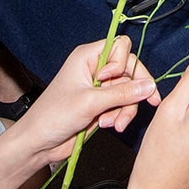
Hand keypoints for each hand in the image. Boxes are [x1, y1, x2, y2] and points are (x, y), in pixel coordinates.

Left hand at [16, 36, 161, 164]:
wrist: (39, 142)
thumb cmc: (53, 116)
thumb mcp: (90, 102)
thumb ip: (122, 93)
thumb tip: (149, 86)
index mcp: (87, 57)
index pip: (121, 46)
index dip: (123, 62)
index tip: (112, 79)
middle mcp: (96, 69)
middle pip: (130, 70)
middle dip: (132, 91)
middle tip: (145, 103)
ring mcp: (100, 88)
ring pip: (130, 90)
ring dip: (125, 108)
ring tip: (113, 123)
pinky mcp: (102, 104)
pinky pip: (123, 105)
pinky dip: (120, 115)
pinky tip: (109, 125)